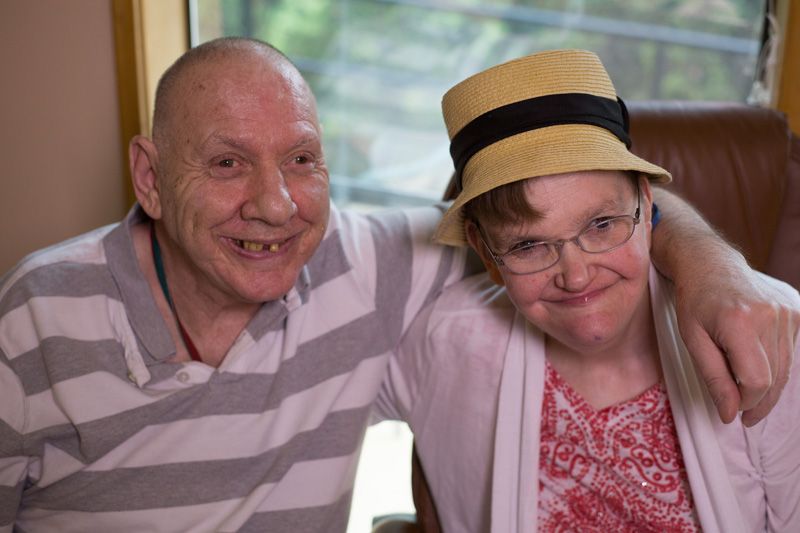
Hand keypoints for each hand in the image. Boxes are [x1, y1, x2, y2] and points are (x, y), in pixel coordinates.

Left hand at [674, 267, 799, 425]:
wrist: (710, 264)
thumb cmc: (695, 301)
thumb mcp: (692, 340)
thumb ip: (714, 378)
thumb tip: (730, 414)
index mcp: (740, 322)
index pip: (756, 381)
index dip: (745, 401)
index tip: (733, 411)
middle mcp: (771, 316)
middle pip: (775, 378)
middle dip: (758, 401)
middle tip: (744, 416)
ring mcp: (788, 312)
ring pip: (786, 368)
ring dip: (769, 386)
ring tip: (749, 395)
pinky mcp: (796, 311)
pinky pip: (790, 352)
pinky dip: (776, 365)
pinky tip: (757, 364)